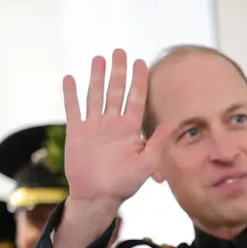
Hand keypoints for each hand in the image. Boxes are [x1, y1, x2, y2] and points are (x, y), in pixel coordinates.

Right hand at [55, 49, 175, 247]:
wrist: (98, 196)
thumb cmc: (124, 183)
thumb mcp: (147, 163)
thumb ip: (158, 141)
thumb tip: (176, 122)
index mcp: (130, 129)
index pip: (136, 99)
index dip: (139, 81)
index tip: (141, 62)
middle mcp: (112, 124)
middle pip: (116, 92)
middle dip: (118, 72)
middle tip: (120, 51)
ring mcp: (94, 127)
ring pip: (95, 95)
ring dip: (96, 78)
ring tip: (98, 58)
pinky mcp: (77, 133)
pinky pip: (73, 109)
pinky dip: (71, 95)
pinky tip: (70, 79)